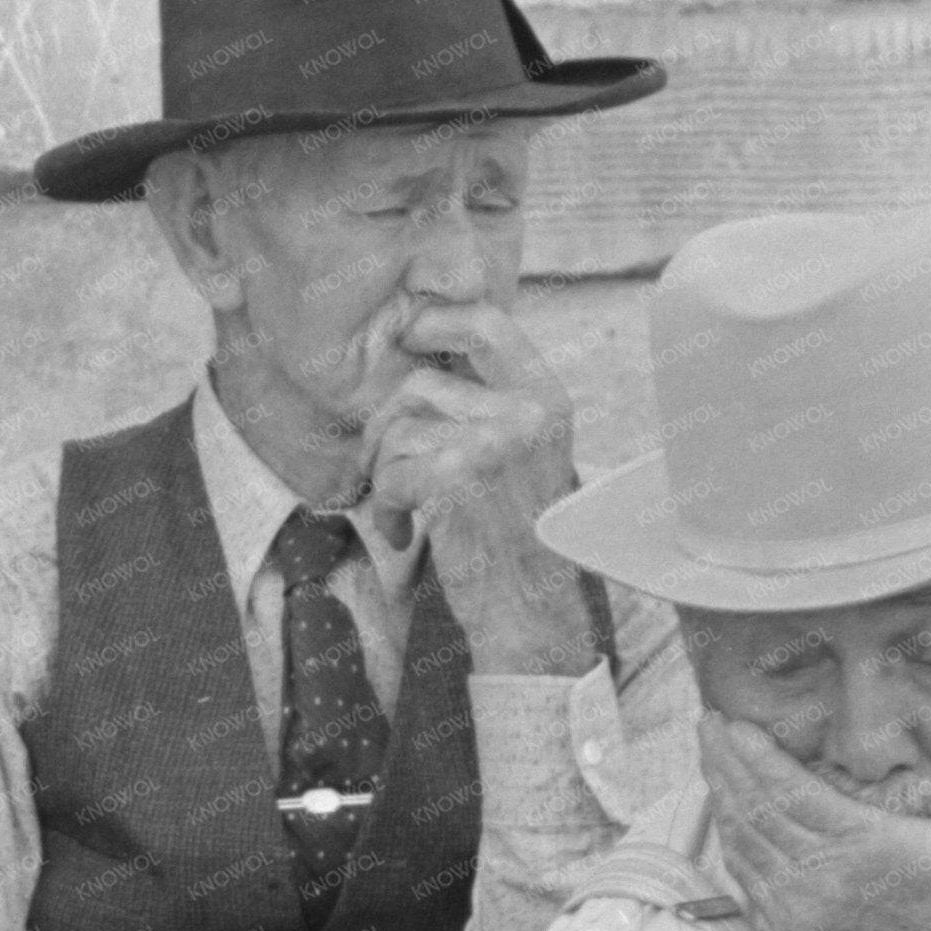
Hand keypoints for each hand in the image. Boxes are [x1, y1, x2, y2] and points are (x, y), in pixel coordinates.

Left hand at [361, 301, 594, 674]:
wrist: (531, 610)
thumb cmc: (518, 537)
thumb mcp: (524, 455)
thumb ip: (491, 406)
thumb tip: (425, 358)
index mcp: (546, 399)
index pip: (489, 322)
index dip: (438, 320)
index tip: (409, 333)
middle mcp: (525, 412)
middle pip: (420, 385)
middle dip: (386, 427)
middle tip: (385, 468)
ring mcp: (490, 442)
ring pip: (398, 431)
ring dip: (386, 477)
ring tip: (406, 513)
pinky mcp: (454, 478)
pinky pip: (390, 473)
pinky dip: (386, 509)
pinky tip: (404, 534)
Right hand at [698, 716, 930, 930]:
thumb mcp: (868, 928)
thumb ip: (826, 896)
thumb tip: (802, 851)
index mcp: (799, 929)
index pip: (743, 861)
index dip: (725, 811)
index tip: (717, 773)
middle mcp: (800, 906)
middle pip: (741, 830)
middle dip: (717, 776)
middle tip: (705, 733)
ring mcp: (826, 877)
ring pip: (757, 809)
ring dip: (730, 759)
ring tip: (716, 723)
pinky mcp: (858, 844)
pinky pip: (793, 795)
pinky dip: (762, 761)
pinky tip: (747, 733)